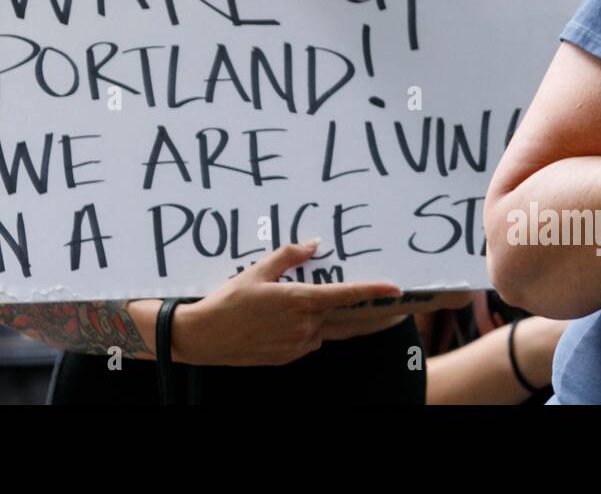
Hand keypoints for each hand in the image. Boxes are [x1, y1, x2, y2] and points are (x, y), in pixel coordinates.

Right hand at [171, 240, 400, 366]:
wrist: (205, 336)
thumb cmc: (229, 300)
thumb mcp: (257, 270)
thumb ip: (289, 256)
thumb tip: (314, 244)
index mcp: (300, 300)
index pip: (346, 295)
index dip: (373, 291)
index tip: (395, 289)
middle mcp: (305, 326)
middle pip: (341, 315)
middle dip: (361, 310)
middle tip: (383, 306)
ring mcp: (298, 344)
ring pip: (324, 328)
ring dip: (323, 317)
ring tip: (301, 306)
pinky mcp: (288, 357)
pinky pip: (308, 341)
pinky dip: (307, 330)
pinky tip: (283, 322)